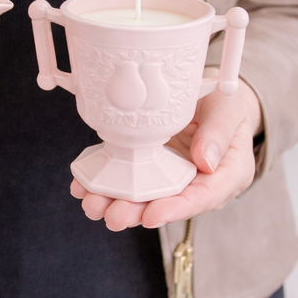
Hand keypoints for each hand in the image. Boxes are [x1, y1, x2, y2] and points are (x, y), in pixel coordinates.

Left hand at [71, 71, 261, 229]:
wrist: (212, 97)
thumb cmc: (226, 105)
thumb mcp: (229, 110)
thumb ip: (219, 133)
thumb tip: (205, 161)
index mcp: (224, 175)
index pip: (201, 198)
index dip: (175, 209)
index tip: (150, 216)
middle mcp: (195, 181)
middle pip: (165, 202)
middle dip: (135, 211)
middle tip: (111, 216)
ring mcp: (169, 172)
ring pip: (142, 193)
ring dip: (115, 200)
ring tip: (92, 204)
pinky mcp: (149, 161)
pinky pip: (128, 173)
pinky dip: (105, 180)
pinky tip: (83, 184)